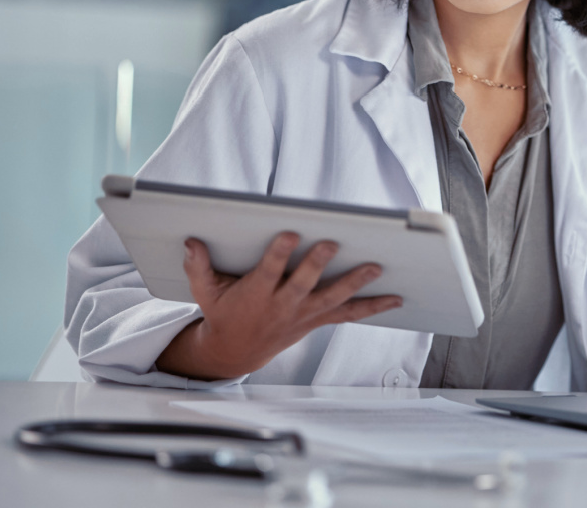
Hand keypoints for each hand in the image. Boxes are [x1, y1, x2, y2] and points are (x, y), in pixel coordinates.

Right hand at [156, 233, 401, 379]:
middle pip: (303, 285)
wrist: (235, 352)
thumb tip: (191, 242)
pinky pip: (348, 314)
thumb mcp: (205, 292)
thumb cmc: (223, 314)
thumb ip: (199, 267)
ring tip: (376, 267)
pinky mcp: (317, 320)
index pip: (268, 272)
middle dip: (317, 265)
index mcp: (255, 295)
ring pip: (333, 299)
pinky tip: (395, 298)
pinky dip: (372, 307)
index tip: (289, 234)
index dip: (278, 254)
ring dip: (355, 283)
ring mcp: (303, 315)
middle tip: (332, 243)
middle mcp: (283, 306)